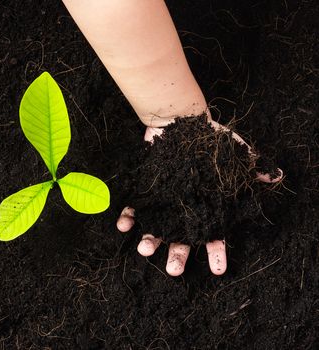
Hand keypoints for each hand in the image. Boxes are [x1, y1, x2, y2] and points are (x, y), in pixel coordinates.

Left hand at [117, 122, 282, 276]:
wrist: (180, 121)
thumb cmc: (211, 141)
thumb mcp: (235, 153)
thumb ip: (252, 167)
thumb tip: (274, 175)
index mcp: (207, 209)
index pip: (214, 237)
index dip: (216, 254)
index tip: (218, 270)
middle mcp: (183, 212)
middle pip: (181, 241)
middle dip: (177, 256)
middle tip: (173, 270)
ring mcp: (162, 204)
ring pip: (156, 229)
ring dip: (149, 241)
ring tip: (144, 249)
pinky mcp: (145, 191)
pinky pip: (134, 208)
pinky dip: (128, 218)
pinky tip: (124, 226)